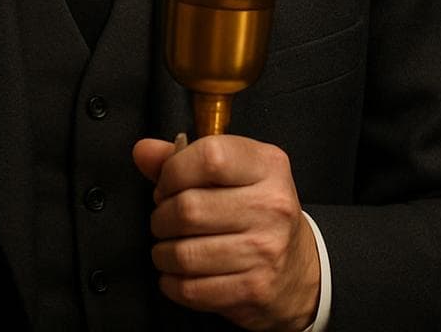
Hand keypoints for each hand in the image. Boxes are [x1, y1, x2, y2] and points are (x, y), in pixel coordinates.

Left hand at [132, 135, 319, 331]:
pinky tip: (178, 273)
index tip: (167, 185)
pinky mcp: (254, 288)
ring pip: (184, 253)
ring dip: (163, 252)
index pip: (209, 157)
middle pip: (188, 209)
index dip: (173, 171)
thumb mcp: (233, 172)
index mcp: (268, 166)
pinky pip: (191, 289)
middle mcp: (272, 206)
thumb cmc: (256, 211)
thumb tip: (143, 151)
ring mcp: (266, 250)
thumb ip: (184, 158)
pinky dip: (172, 282)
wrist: (297, 269)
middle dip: (162, 217)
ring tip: (169, 247)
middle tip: (166, 220)